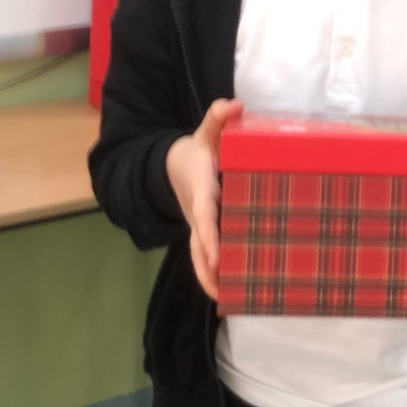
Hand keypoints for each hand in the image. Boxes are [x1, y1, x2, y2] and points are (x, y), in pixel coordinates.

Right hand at [165, 98, 241, 300]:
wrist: (173, 165)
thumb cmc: (200, 149)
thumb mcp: (207, 132)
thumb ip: (217, 118)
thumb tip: (233, 105)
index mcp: (201, 190)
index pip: (205, 215)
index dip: (211, 236)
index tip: (219, 256)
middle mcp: (198, 213)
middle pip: (199, 245)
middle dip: (208, 267)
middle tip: (221, 290)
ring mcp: (199, 226)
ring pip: (199, 256)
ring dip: (209, 278)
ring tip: (225, 301)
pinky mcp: (205, 233)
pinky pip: (206, 256)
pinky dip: (213, 275)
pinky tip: (229, 294)